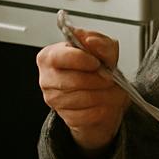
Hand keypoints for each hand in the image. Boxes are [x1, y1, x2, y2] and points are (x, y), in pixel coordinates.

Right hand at [35, 29, 127, 152]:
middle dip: (98, 79)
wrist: (101, 93)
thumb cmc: (96, 68)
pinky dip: (103, 108)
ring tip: (111, 88)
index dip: (81, 60)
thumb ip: (100, 42)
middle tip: (110, 77)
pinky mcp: (66, 117)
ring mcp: (54, 100)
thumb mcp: (103, 48)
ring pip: (83, 99)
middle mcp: (47, 79)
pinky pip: (88, 114)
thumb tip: (91, 41)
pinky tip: (105, 100)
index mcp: (49, 57)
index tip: (97, 62)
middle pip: (74, 81)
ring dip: (104, 94)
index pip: (60, 58)